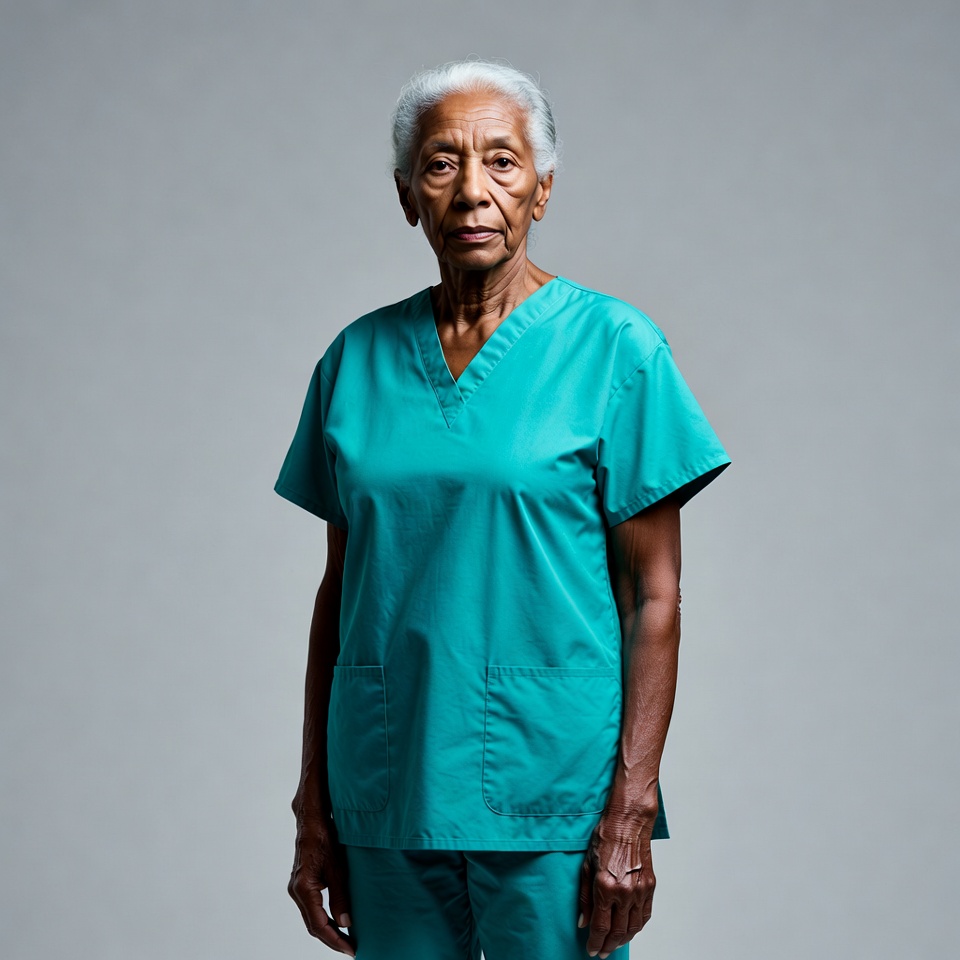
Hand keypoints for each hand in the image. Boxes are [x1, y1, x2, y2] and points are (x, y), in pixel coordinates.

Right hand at [288, 816, 356, 956]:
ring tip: (346, 940)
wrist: (311, 819)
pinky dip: (324, 919)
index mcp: (304, 888)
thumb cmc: (324, 837)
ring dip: (328, 931)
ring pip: (312, 918)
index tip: (350, 949)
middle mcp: (296, 891)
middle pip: (313, 925)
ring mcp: (297, 888)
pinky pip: (312, 909)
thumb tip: (346, 922)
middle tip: (351, 949)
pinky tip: (337, 922)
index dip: (335, 940)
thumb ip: (340, 895)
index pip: (319, 924)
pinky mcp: (301, 884)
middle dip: (332, 939)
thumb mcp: (337, 867)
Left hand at [577, 814, 655, 957]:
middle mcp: (625, 892)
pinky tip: (630, 930)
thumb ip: (585, 897)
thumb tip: (583, 922)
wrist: (628, 823)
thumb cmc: (605, 838)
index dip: (595, 942)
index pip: (600, 926)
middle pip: (617, 932)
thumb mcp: (586, 866)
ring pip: (633, 928)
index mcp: (605, 887)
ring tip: (613, 944)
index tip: (591, 950)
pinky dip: (637, 927)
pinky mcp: (650, 887)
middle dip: (608, 946)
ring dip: (623, 940)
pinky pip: (645, 916)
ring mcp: (640, 891)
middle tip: (601, 952)